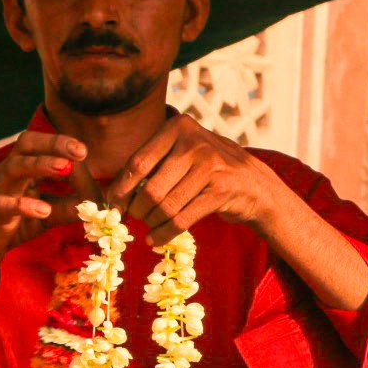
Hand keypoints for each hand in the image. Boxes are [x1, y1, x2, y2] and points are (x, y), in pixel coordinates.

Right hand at [0, 132, 98, 279]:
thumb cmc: (12, 224)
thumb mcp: (45, 215)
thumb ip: (68, 206)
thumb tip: (99, 203)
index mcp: (22, 169)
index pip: (41, 146)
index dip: (62, 145)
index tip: (83, 151)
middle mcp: (9, 174)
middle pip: (26, 145)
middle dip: (53, 144)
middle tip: (79, 151)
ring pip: (14, 168)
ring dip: (40, 165)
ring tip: (64, 168)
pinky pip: (5, 205)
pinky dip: (23, 205)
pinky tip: (43, 209)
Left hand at [107, 114, 286, 244]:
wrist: (253, 182)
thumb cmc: (206, 169)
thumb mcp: (182, 152)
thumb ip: (154, 163)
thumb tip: (114, 191)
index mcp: (178, 127)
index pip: (138, 162)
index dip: (121, 188)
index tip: (114, 205)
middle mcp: (194, 143)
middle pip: (151, 188)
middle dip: (138, 210)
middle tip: (136, 218)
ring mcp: (210, 166)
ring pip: (166, 206)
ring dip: (152, 223)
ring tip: (149, 228)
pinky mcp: (221, 191)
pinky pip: (182, 220)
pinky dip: (164, 234)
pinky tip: (156, 239)